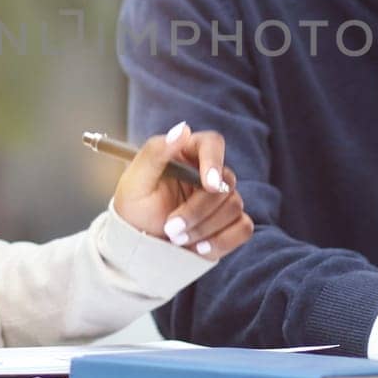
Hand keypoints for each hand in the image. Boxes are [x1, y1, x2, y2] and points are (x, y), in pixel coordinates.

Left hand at [112, 122, 253, 260]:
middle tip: (170, 229)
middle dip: (197, 210)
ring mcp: (222, 200)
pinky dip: (221, 241)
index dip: (215, 161)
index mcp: (187, 154)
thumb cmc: (134, 210)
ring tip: (176, 239)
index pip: (213, 144)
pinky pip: (243, 229)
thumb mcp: (136, 182)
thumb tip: (182, 129)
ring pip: (234, 207)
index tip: (209, 184)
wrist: (139, 248)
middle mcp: (208, 173)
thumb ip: (156, 153)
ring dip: (204, 228)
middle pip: (225, 183)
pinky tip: (198, 248)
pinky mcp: (230, 225)